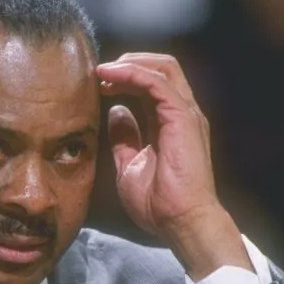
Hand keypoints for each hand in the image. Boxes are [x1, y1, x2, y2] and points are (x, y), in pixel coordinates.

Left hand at [96, 53, 251, 278]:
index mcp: (170, 123)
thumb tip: (116, 113)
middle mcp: (182, 113)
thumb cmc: (159, 203)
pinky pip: (156, 82)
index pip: (152, 84)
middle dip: (128, 62)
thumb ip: (125, 137)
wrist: (180, 221)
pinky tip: (110, 76)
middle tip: (99, 71)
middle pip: (161, 67)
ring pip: (162, 67)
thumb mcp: (130, 165)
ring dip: (129, 63)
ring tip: (102, 70)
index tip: (98, 83)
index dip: (125, 77)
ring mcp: (185, 113)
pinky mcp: (182, 117)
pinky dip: (132, 73)